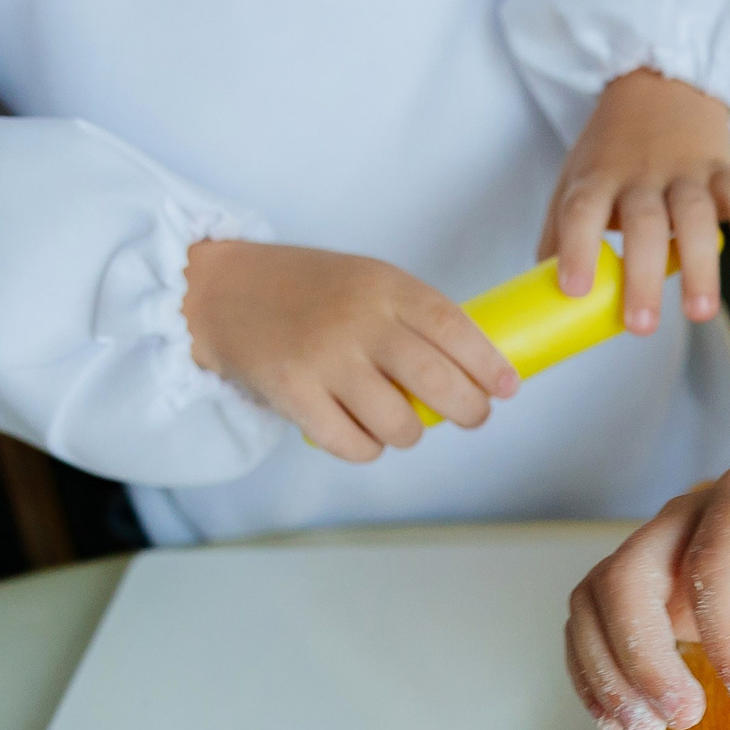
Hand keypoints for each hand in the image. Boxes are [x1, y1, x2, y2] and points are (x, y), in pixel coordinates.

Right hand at [184, 241, 516, 461]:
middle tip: (472, 415)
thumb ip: (416, 318)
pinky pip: (353, 445)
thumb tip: (481, 373)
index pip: (453, 328)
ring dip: (410, 434)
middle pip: (436, 382)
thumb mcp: (369, 281)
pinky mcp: (291, 393)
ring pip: (399, 424)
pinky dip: (367, 448)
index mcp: (384, 287)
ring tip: (399, 421)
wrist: (222, 290)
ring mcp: (323, 358)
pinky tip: (362, 433)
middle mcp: (357, 321)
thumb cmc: (311, 292)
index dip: (488, 364)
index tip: (507, 387)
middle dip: (469, 410)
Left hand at [539, 70, 729, 334]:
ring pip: (695, 215)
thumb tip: (546, 296)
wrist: (662, 85)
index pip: (581, 210)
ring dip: (700, 267)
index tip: (576, 291)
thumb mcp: (578, 179)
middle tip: (642, 326)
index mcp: (598, 178)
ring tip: (699, 313)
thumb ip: (561, 234)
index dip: (576, 249)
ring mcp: (686, 171)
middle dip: (643, 276)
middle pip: (643, 224)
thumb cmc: (614, 150)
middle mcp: (641, 174)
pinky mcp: (724, 170)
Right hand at [565, 464, 729, 729]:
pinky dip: (592, 671)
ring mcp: (653, 546)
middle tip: (683, 718)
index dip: (723, 637)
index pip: (711, 562)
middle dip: (643, 657)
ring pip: (595, 599)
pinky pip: (589, 620)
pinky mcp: (637, 583)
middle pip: (626, 576)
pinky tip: (618, 717)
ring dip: (608, 671)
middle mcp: (685, 514)